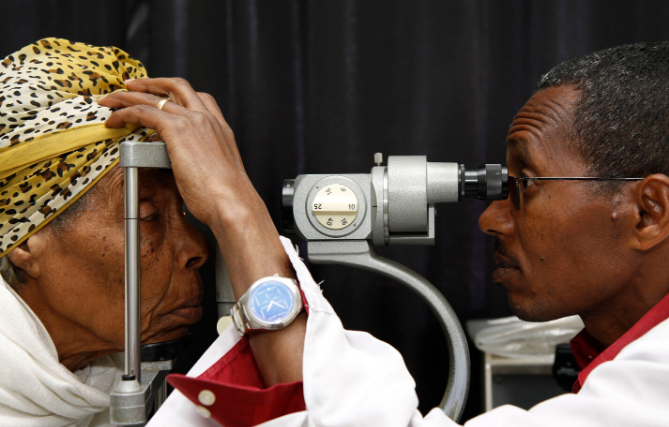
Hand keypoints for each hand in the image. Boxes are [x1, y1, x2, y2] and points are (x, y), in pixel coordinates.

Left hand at [99, 78, 260, 227]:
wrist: (232, 203)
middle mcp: (208, 118)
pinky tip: (115, 120)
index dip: (174, 92)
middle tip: (130, 87)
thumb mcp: (217, 172)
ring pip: (154, 97)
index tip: (159, 96)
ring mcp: (194, 121)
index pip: (197, 97)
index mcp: (221, 127)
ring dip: (128, 96)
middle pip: (175, 86)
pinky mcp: (178, 130)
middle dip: (149, 83)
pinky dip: (125, 113)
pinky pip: (144, 112)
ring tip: (111, 101)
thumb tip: (185, 168)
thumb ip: (201, 161)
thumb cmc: (226, 197)